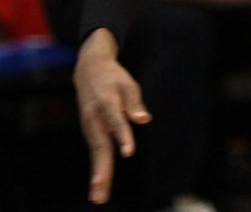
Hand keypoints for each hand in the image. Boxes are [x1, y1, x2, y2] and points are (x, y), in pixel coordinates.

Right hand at [73, 29, 151, 203]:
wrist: (88, 71)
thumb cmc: (114, 78)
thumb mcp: (128, 83)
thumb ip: (135, 102)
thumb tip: (144, 119)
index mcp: (106, 102)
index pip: (115, 121)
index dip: (122, 136)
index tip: (128, 153)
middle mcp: (94, 118)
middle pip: (100, 146)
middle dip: (101, 170)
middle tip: (100, 192)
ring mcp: (89, 126)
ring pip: (96, 153)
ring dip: (97, 176)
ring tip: (99, 197)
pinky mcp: (90, 132)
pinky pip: (95, 152)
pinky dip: (97, 169)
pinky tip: (99, 185)